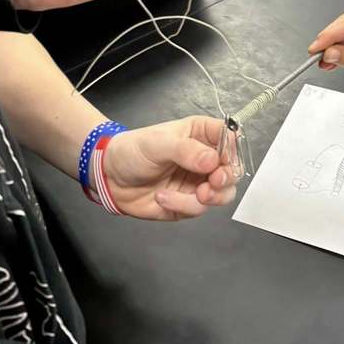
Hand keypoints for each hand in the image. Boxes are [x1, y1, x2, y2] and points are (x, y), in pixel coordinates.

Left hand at [102, 116, 237, 219]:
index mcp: (201, 134)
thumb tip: (212, 161)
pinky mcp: (188, 203)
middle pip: (233, 170)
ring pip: (223, 194)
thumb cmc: (133, 151)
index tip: (222, 160)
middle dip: (226, 179)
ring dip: (209, 197)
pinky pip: (199, 209)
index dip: (232, 151)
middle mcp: (205, 158)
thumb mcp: (158, 144)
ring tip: (195, 195)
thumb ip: (186, 151)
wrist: (110, 177)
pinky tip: (163, 197)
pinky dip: (183, 205)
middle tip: (212, 182)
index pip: (230, 139)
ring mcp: (198, 182)